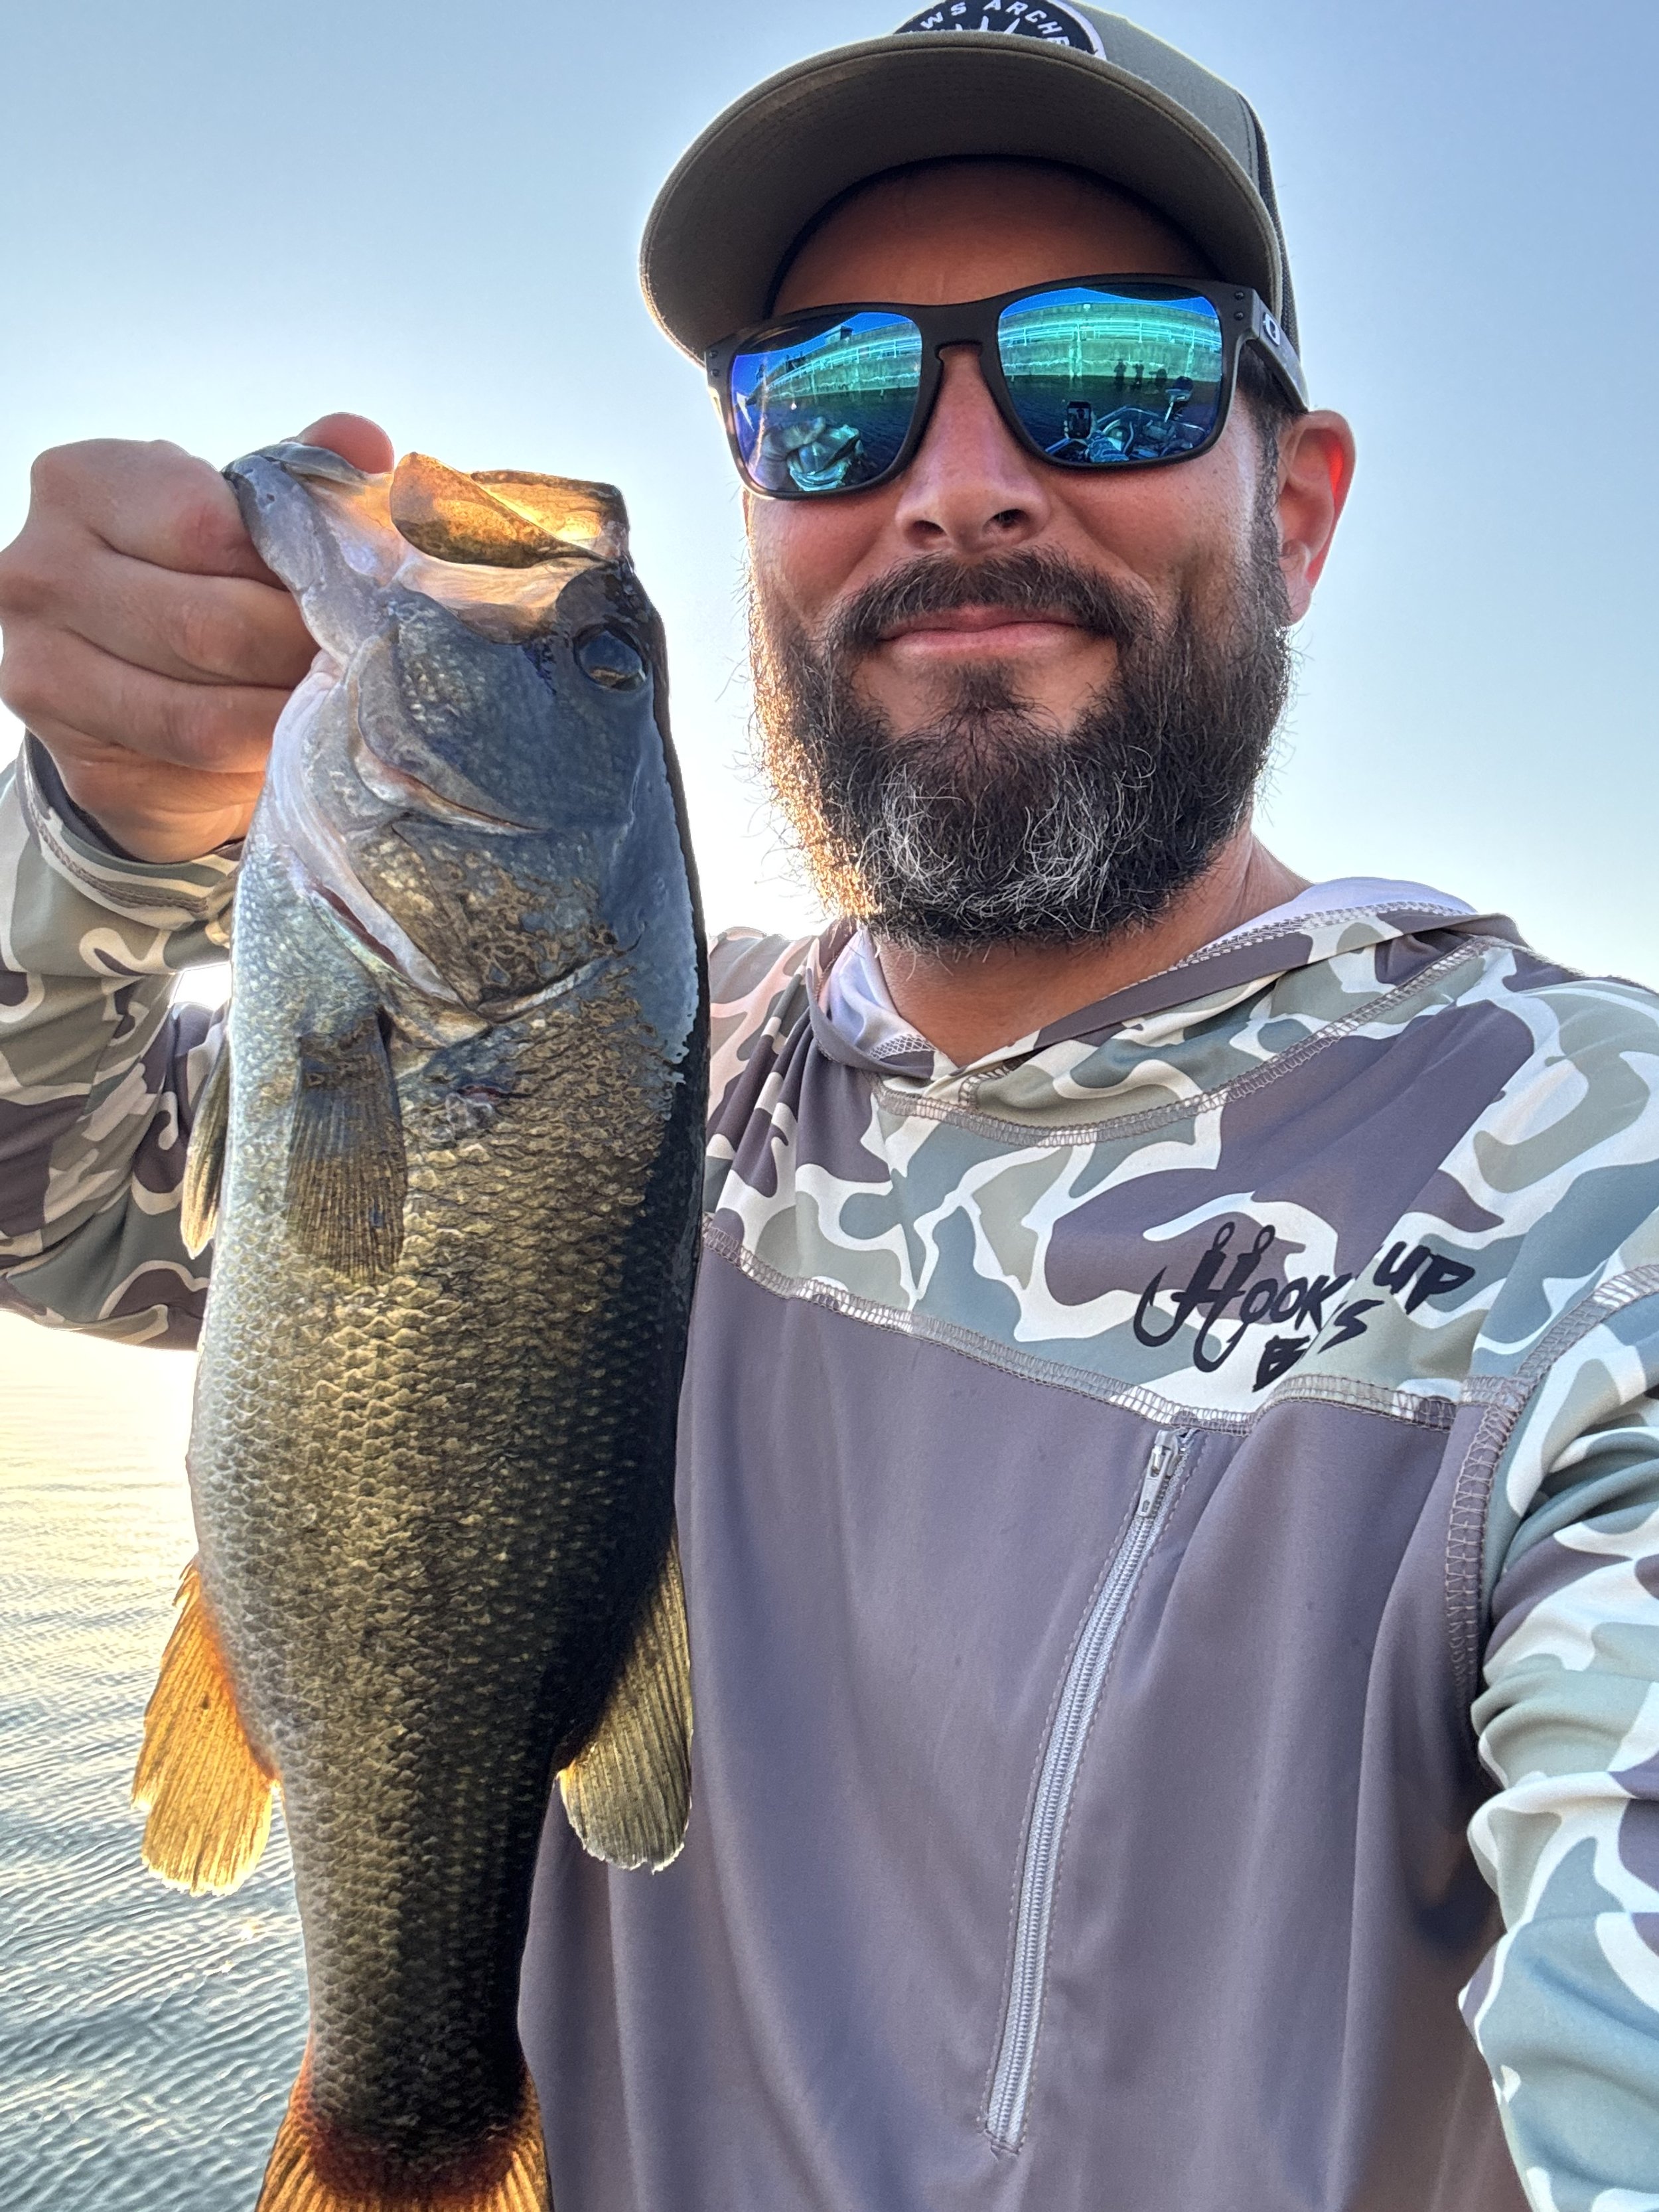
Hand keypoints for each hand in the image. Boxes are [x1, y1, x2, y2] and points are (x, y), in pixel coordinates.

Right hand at [0, 413, 393, 861]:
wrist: (145, 707)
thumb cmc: (203, 588)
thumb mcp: (245, 520)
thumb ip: (299, 479)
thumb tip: (366, 441)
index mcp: (81, 484)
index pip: (208, 526)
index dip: (297, 568)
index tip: (354, 590)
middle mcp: (41, 571)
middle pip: (212, 624)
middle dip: (304, 651)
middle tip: (368, 662)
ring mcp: (45, 671)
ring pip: (205, 711)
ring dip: (292, 714)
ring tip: (342, 703)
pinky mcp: (82, 761)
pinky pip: (199, 766)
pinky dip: (265, 759)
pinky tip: (299, 744)